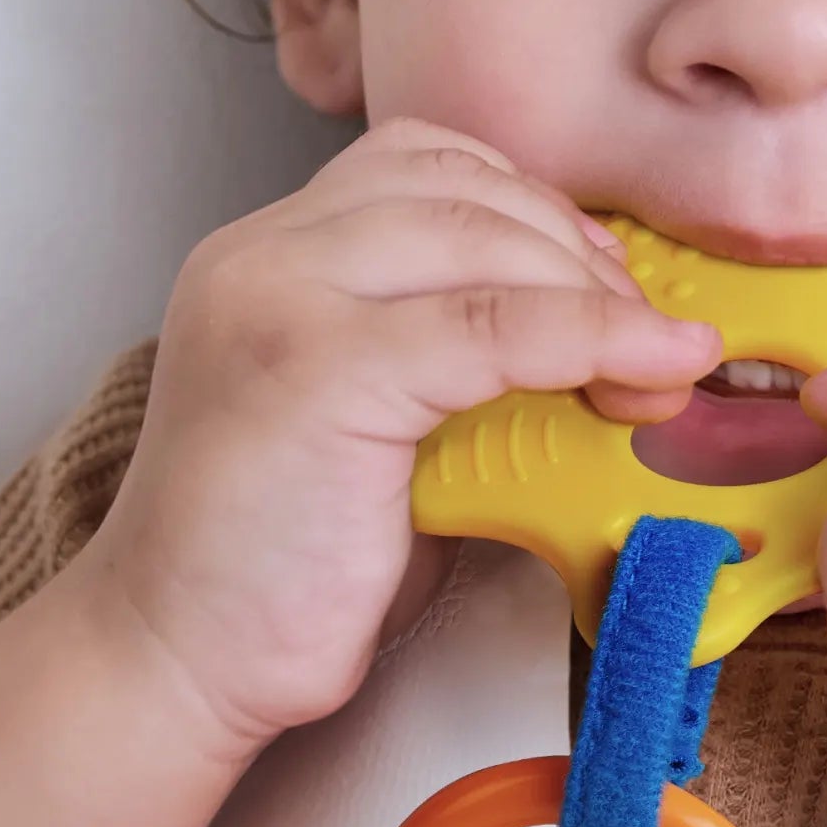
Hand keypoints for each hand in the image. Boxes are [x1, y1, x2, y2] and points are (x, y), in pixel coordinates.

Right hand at [75, 117, 719, 757]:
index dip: (538, 210)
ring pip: (484, 241)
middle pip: (466, 190)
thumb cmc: (285, 560)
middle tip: (650, 337)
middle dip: (579, 254)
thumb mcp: (378, 416)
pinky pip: (494, 327)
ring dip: (596, 298)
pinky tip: (648, 375)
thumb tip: (601, 324)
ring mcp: (281, 300)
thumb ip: (455, 347)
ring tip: (651, 368)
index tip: (606, 284)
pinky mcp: (317, 369)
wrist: (174, 662)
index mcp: (270, 249)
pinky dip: (592, 342)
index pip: (429, 163)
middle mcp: (264, 253)